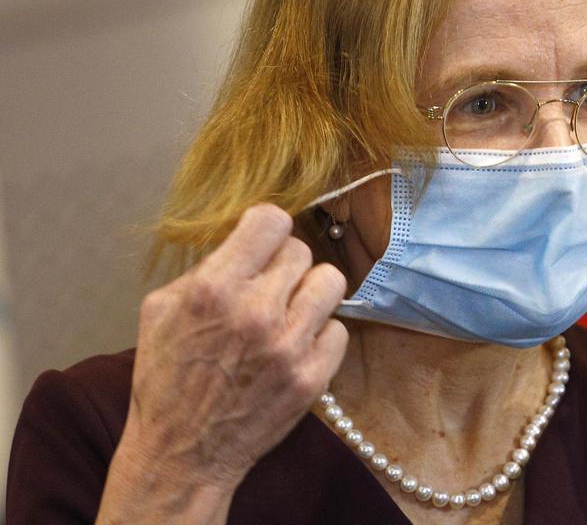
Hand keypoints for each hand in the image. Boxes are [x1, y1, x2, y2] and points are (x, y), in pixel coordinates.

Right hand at [120, 204, 348, 488]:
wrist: (182, 452)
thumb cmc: (167, 378)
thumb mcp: (160, 309)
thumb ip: (206, 268)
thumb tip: (248, 241)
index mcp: (213, 288)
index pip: (271, 221)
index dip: (267, 229)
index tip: (263, 244)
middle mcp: (255, 312)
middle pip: (302, 251)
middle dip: (284, 267)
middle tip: (268, 289)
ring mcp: (288, 346)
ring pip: (331, 282)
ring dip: (309, 294)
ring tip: (289, 312)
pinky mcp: (312, 377)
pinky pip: (339, 330)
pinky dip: (320, 335)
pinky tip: (295, 347)